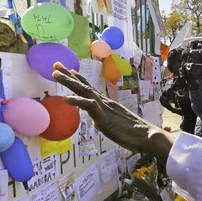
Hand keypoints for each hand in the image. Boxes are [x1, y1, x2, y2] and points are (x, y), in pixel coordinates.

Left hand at [53, 62, 174, 162]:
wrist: (147, 137)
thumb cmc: (135, 135)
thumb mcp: (115, 127)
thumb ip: (104, 122)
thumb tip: (96, 121)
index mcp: (107, 105)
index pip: (91, 89)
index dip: (79, 79)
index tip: (69, 70)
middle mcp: (105, 103)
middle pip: (84, 86)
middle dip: (69, 75)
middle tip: (56, 63)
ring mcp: (104, 108)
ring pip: (84, 91)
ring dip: (69, 82)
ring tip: (55, 73)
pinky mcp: (104, 117)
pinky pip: (88, 106)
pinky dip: (77, 101)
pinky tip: (65, 99)